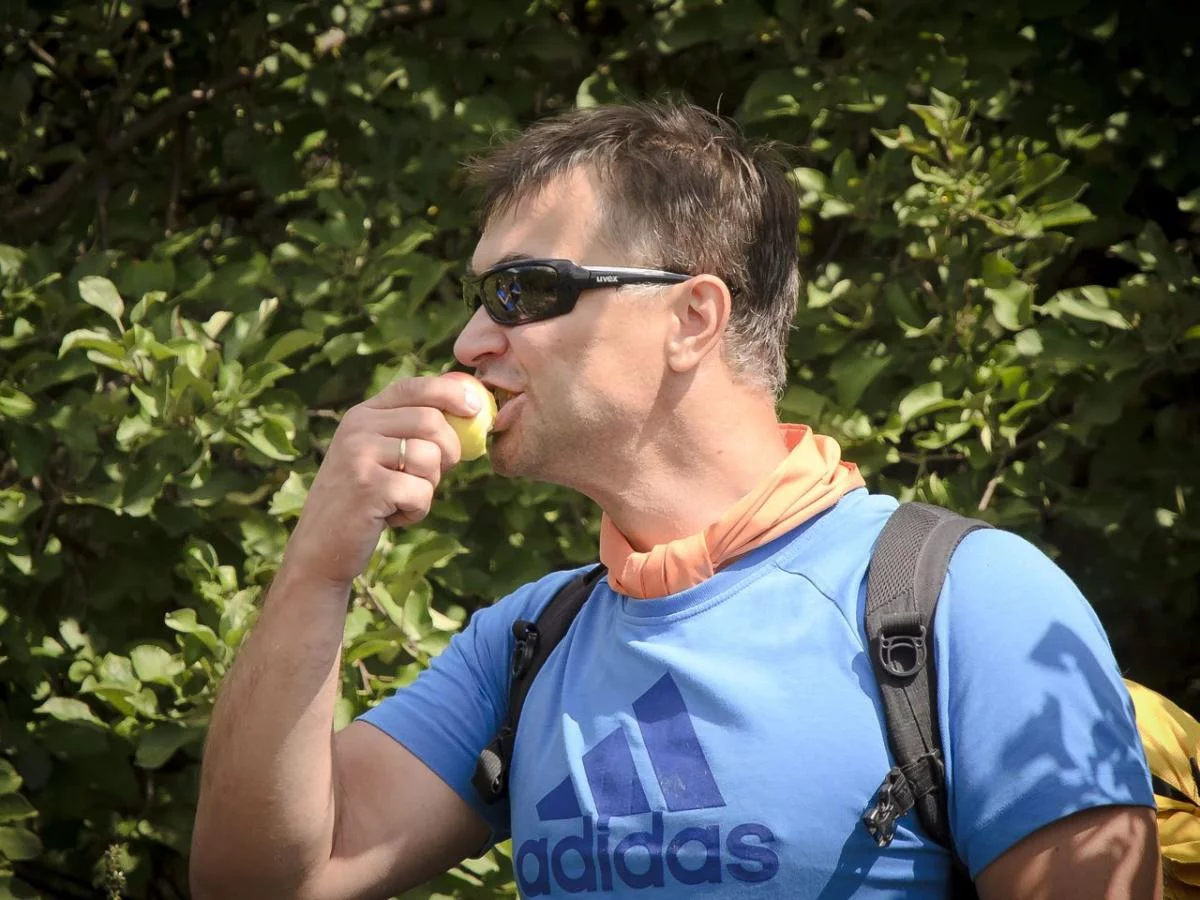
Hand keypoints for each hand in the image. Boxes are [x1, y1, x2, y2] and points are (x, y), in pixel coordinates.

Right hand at [280, 375, 479, 587]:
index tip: (475, 407)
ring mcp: (359, 455)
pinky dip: (417, 510)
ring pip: (430, 457)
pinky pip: (420, 492)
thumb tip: (470, 411)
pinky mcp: (366, 486)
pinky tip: (391, 517)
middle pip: (431, 420)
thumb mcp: (380, 457)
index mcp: (362, 415)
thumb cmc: (363, 502)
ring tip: (402, 499)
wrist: (319, 548)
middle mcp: (357, 428)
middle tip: (434, 475)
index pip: (413, 387)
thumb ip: (412, 433)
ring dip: (429, 486)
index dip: (450, 392)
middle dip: (449, 451)